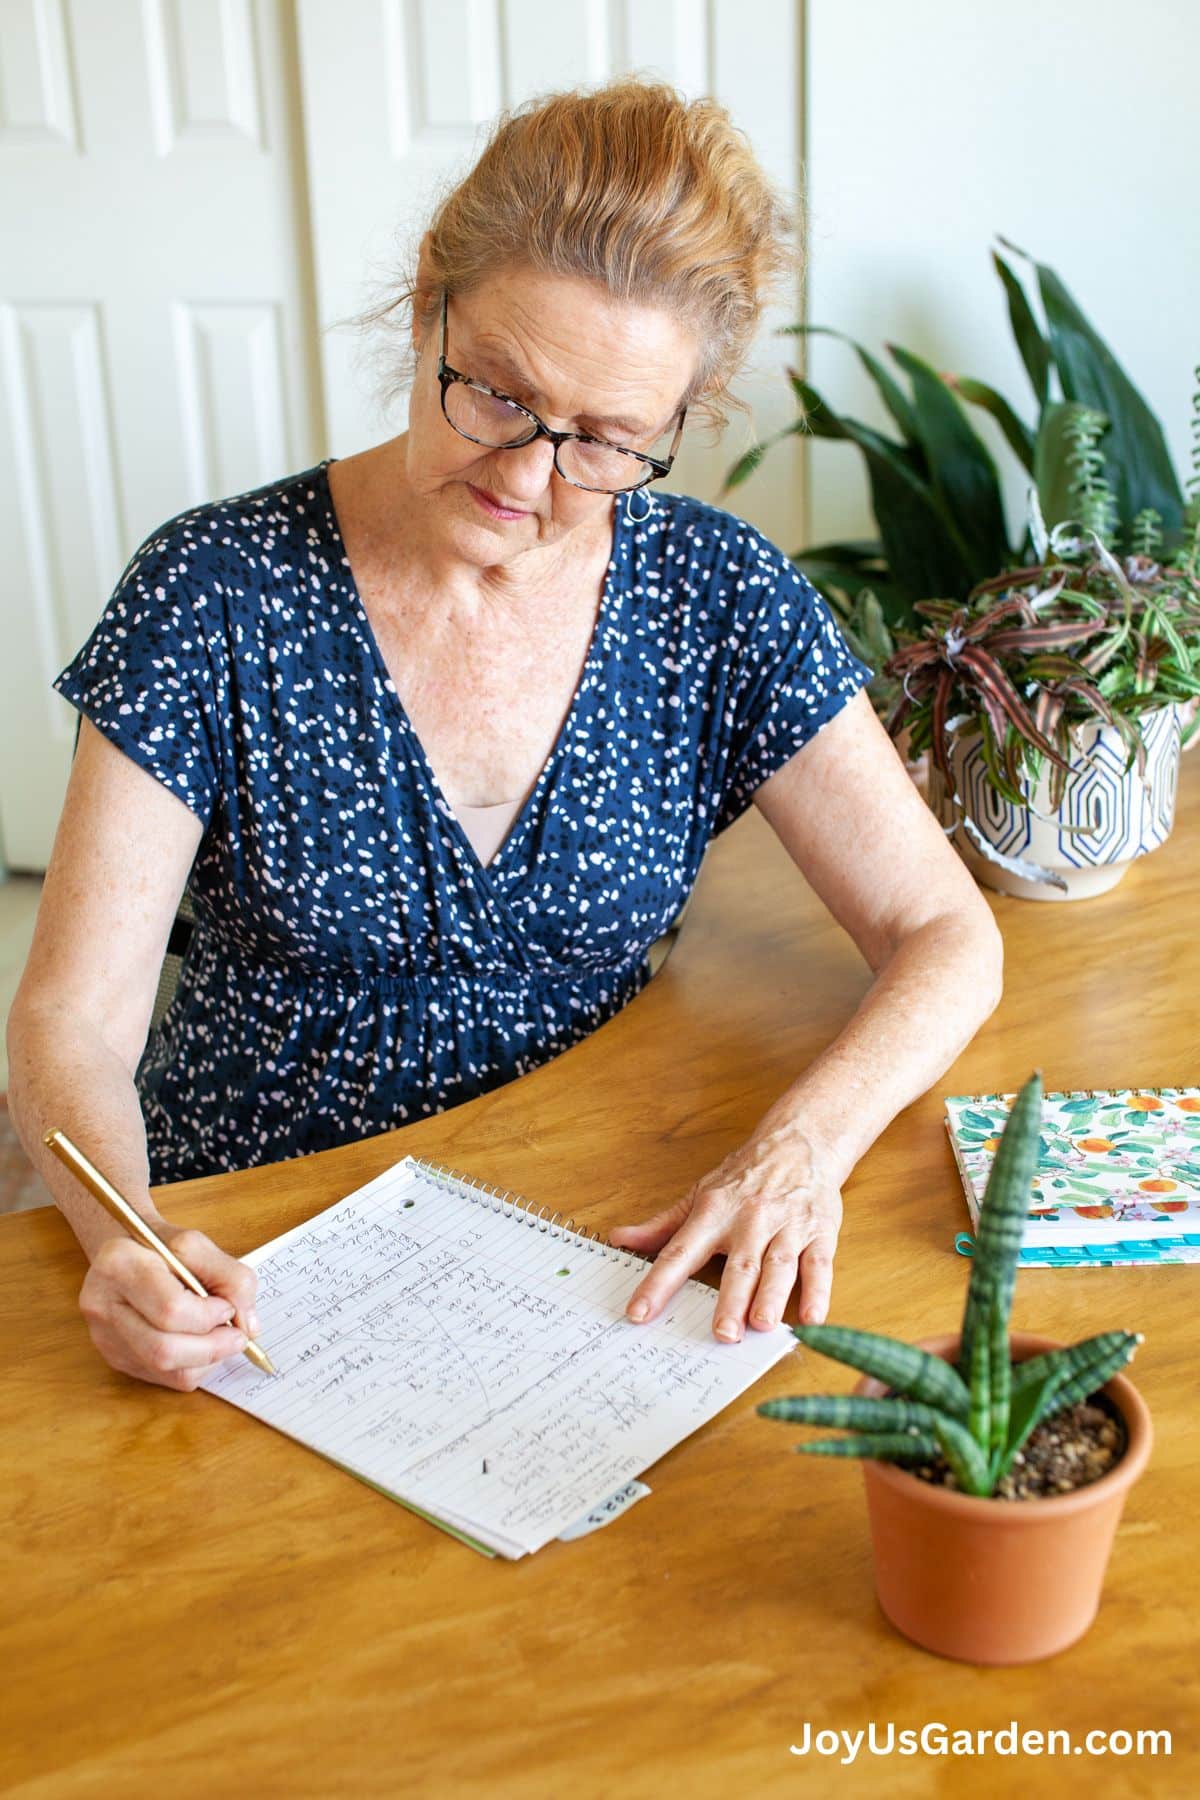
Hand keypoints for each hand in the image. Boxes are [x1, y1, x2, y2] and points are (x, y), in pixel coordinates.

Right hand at [78, 1223, 258, 1390]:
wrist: (128, 1254)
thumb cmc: (163, 1247)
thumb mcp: (200, 1245)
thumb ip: (232, 1278)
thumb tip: (248, 1326)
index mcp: (118, 1265)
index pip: (170, 1310)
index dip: (208, 1316)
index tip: (228, 1307)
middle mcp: (102, 1305)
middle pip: (163, 1350)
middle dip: (212, 1347)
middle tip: (238, 1336)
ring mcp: (105, 1337)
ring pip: (165, 1369)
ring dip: (206, 1360)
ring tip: (222, 1338)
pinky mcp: (115, 1357)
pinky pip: (163, 1378)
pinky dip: (194, 1366)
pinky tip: (201, 1344)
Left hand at [608, 1123, 842, 1341]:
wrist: (799, 1142)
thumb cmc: (745, 1175)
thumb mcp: (699, 1193)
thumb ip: (662, 1224)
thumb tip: (620, 1239)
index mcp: (713, 1213)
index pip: (680, 1252)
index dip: (658, 1284)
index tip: (639, 1312)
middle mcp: (749, 1220)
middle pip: (739, 1265)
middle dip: (730, 1300)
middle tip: (722, 1334)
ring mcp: (787, 1226)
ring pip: (778, 1265)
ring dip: (771, 1296)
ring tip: (762, 1325)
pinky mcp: (819, 1232)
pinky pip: (819, 1264)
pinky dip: (818, 1292)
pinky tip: (812, 1318)